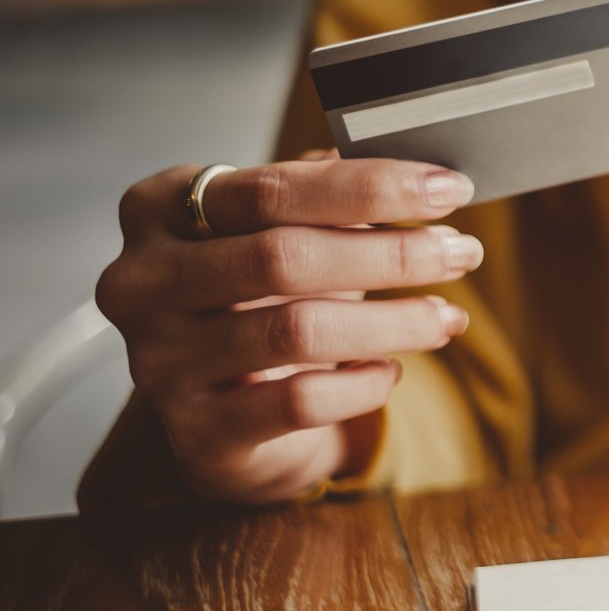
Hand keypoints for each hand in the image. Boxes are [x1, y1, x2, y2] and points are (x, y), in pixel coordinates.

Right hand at [95, 155, 480, 503]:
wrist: (225, 406)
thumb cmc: (263, 295)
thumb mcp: (287, 230)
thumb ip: (336, 196)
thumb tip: (426, 178)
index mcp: (161, 208)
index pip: (273, 188)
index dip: (371, 186)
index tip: (449, 189)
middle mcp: (143, 282)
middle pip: (282, 256)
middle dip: (391, 253)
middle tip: (463, 253)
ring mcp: (160, 361)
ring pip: (297, 331)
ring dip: (393, 321)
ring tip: (447, 316)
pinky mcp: (198, 432)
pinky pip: (300, 402)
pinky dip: (363, 384)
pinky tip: (390, 371)